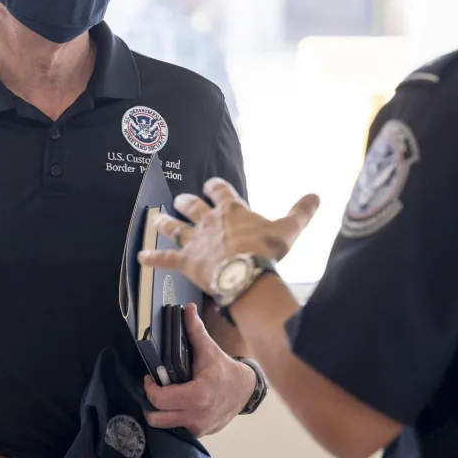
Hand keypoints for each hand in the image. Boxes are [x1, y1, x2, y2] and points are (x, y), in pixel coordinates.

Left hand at [141, 177, 319, 292]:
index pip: (220, 191)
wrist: (246, 273)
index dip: (215, 186)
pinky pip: (165, 258)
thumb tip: (316, 195)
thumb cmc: (267, 251)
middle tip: (181, 200)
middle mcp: (209, 221)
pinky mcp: (186, 261)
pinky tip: (141, 256)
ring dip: (164, 221)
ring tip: (155, 217)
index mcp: (232, 211)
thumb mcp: (289, 228)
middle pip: (193, 206)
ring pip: (175, 227)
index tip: (210, 184)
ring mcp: (195, 241)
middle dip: (186, 202)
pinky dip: (152, 257)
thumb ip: (301, 211)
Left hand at [143, 304, 256, 436]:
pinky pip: (178, 429)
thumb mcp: (209, 350)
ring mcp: (198, 427)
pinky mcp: (201, 433)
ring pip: (165, 427)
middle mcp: (196, 416)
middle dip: (150, 404)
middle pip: (157, 418)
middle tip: (154, 389)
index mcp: (197, 395)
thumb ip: (195, 331)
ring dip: (160, 413)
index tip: (150, 377)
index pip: (159, 399)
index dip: (149, 387)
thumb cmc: (225, 370)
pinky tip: (177, 405)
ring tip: (163, 398)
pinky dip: (173, 418)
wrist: (245, 390)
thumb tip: (188, 308)